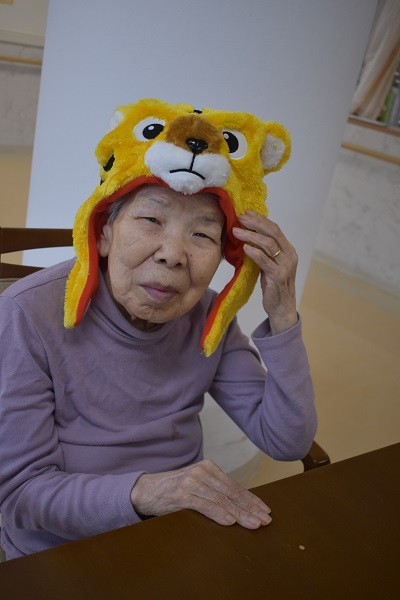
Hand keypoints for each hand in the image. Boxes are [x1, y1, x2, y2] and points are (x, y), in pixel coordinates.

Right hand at [130, 459, 271, 528]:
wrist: (147, 490)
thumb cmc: (175, 490)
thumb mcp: (198, 485)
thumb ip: (216, 490)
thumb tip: (241, 506)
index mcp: (209, 468)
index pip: (236, 486)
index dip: (252, 499)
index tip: (265, 510)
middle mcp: (203, 471)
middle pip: (232, 493)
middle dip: (251, 508)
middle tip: (266, 520)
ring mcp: (192, 481)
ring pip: (222, 500)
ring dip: (240, 514)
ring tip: (253, 524)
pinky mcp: (182, 494)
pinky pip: (205, 505)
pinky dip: (218, 513)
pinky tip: (230, 521)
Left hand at [232, 212, 297, 333]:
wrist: (282, 309)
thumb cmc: (274, 286)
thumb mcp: (269, 265)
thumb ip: (264, 252)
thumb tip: (248, 235)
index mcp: (288, 250)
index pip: (275, 229)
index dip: (260, 220)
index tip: (246, 213)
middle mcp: (289, 256)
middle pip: (273, 233)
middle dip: (255, 224)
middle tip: (240, 218)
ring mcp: (285, 266)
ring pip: (269, 245)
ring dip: (251, 236)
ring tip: (236, 232)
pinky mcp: (278, 277)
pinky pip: (265, 261)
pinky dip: (254, 253)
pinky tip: (244, 248)